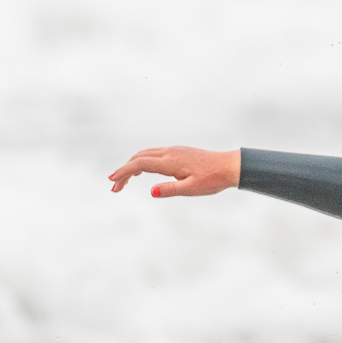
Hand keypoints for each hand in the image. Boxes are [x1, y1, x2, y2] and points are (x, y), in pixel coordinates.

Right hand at [108, 146, 239, 197]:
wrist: (229, 166)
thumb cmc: (212, 179)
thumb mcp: (192, 189)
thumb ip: (171, 190)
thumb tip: (151, 192)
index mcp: (169, 161)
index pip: (139, 164)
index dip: (123, 172)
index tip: (112, 182)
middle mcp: (168, 152)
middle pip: (138, 158)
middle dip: (124, 172)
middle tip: (115, 188)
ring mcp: (172, 150)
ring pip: (144, 154)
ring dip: (131, 166)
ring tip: (124, 182)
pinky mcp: (177, 152)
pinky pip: (153, 154)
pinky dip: (141, 162)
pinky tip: (141, 172)